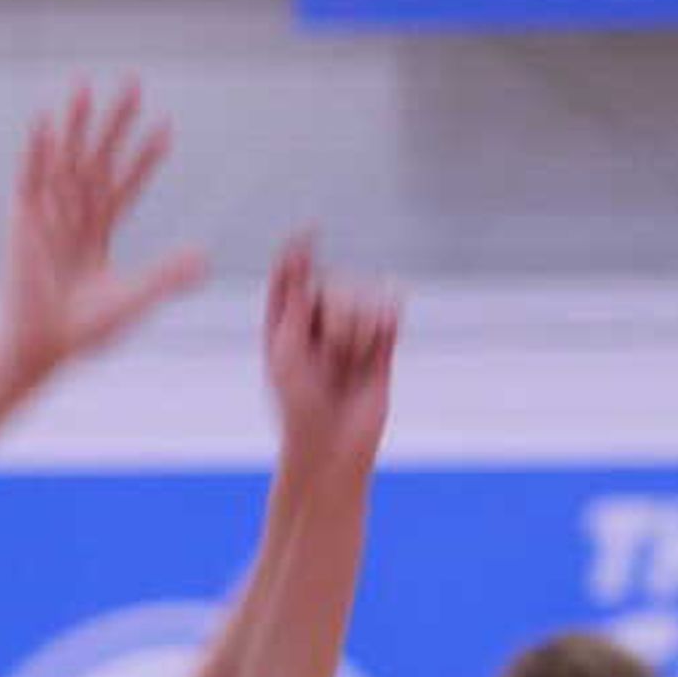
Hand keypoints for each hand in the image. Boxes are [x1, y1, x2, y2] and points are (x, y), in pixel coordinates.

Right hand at [0, 82, 206, 384]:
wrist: (40, 347)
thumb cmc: (82, 330)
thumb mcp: (132, 298)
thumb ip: (165, 276)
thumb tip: (205, 259)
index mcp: (99, 231)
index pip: (126, 184)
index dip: (145, 158)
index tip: (166, 128)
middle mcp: (74, 215)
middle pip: (97, 158)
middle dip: (114, 122)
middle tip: (133, 83)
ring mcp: (47, 214)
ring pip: (65, 158)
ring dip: (75, 123)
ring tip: (85, 84)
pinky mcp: (22, 220)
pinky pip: (29, 177)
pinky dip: (36, 149)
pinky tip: (44, 120)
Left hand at [262, 237, 400, 475]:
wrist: (333, 447)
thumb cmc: (298, 406)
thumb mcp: (286, 350)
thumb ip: (294, 300)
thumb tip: (298, 255)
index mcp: (287, 320)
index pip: (294, 274)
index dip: (301, 251)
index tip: (310, 228)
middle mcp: (319, 320)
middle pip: (338, 285)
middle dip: (339, 316)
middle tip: (330, 355)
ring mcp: (352, 329)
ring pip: (366, 298)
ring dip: (359, 330)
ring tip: (348, 364)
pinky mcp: (381, 342)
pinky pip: (390, 311)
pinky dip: (386, 326)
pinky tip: (377, 348)